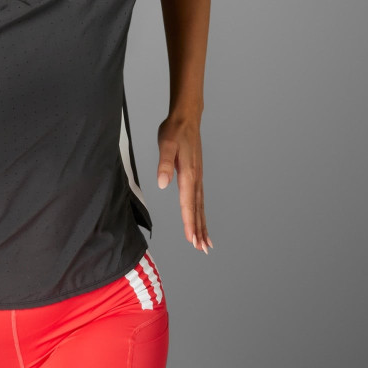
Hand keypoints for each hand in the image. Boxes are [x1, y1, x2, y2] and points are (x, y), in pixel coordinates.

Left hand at [156, 114, 212, 252]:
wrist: (187, 118)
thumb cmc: (174, 130)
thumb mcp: (165, 143)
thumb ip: (164, 163)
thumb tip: (162, 183)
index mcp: (188, 174)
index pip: (188, 203)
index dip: (189, 222)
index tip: (192, 239)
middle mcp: (196, 178)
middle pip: (198, 209)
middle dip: (199, 230)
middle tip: (202, 248)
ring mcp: (198, 177)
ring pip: (200, 206)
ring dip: (202, 224)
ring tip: (205, 242)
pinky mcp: (196, 175)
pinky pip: (199, 199)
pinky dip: (201, 212)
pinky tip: (200, 219)